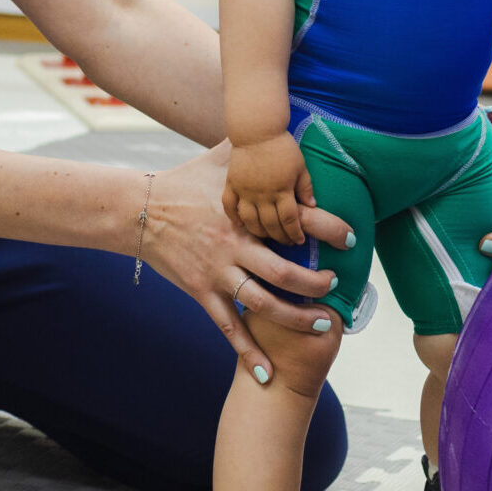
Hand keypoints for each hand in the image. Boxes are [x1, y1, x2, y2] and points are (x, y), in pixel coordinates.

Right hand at [138, 143, 348, 383]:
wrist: (139, 211)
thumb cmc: (185, 181)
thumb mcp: (219, 159)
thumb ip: (250, 143)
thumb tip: (284, 115)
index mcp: (243, 215)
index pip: (292, 222)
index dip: (325, 230)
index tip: (352, 236)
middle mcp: (233, 246)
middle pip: (283, 272)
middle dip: (316, 284)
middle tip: (339, 285)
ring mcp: (217, 273)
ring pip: (262, 304)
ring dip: (294, 318)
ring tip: (322, 324)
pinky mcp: (201, 293)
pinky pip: (228, 328)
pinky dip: (247, 353)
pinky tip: (266, 374)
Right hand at [224, 132, 310, 244]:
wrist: (256, 130)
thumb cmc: (281, 146)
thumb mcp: (300, 166)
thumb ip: (305, 187)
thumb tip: (312, 206)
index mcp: (282, 190)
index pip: (289, 219)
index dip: (294, 233)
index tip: (298, 240)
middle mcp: (262, 194)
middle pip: (270, 224)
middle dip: (280, 237)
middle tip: (285, 241)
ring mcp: (245, 191)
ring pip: (250, 220)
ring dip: (259, 231)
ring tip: (266, 235)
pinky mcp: (231, 184)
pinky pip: (229, 206)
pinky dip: (234, 217)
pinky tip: (240, 224)